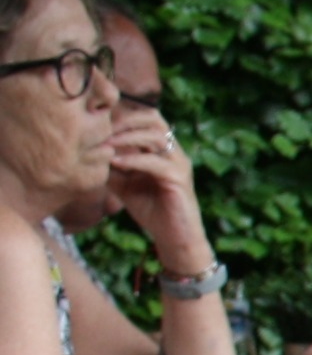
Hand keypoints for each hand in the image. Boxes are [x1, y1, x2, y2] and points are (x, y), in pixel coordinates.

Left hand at [95, 110, 213, 273]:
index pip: (145, 118)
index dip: (121, 116)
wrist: (175, 238)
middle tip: (100, 128)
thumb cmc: (152, 211)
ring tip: (105, 144)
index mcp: (163, 150)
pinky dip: (132, 159)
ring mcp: (180, 164)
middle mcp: (174, 152)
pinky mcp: (180, 179)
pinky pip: (154, 162)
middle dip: (124, 120)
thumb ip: (111, 166)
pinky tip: (115, 162)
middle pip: (153, 118)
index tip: (96, 123)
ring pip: (155, 136)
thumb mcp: (124, 184)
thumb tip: (88, 150)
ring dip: (126, 137)